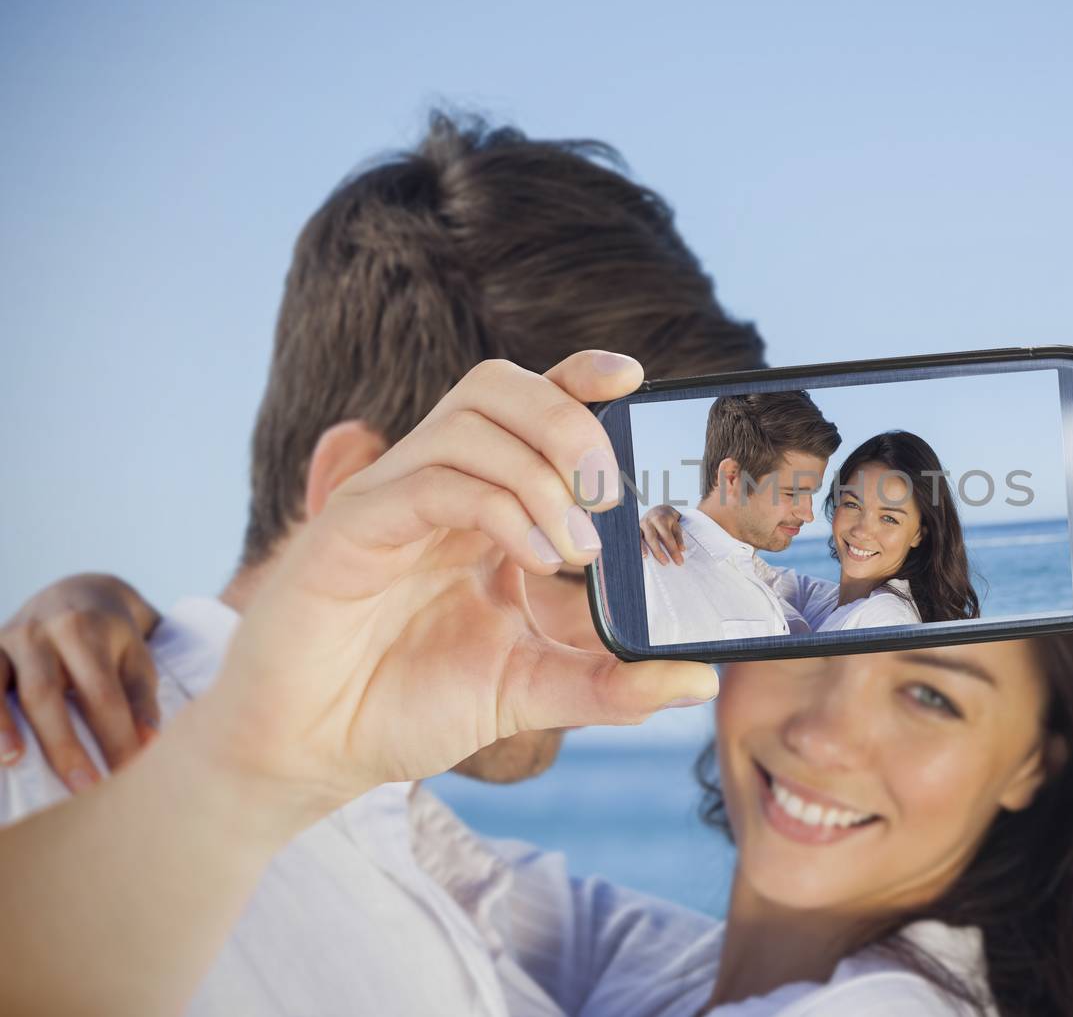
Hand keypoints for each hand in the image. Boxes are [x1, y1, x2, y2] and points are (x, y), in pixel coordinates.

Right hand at [0, 574, 160, 786]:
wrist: (77, 592)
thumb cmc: (113, 638)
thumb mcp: (137, 657)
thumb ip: (141, 697)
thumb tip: (149, 741)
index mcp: (87, 630)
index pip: (102, 695)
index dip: (115, 738)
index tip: (128, 775)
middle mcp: (43, 631)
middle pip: (47, 694)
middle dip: (64, 745)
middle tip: (83, 787)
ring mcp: (9, 637)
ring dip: (3, 727)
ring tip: (15, 763)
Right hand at [185, 352, 718, 816]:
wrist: (311, 754)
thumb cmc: (407, 706)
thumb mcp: (530, 691)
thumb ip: (611, 683)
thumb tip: (701, 678)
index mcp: (479, 503)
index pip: (530, 407)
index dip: (580, 378)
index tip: (636, 379)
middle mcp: (435, 485)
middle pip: (500, 389)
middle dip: (570, 421)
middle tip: (611, 494)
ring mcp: (389, 501)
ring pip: (469, 422)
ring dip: (541, 472)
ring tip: (578, 549)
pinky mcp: (350, 530)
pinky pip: (431, 481)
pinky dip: (497, 507)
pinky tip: (534, 559)